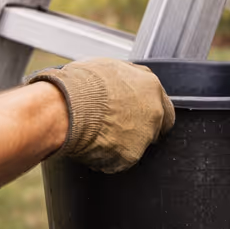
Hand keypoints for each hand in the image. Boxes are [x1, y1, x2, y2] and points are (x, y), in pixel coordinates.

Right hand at [27, 58, 175, 172]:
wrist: (68, 106)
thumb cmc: (81, 85)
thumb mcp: (107, 68)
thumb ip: (123, 79)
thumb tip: (118, 83)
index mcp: (150, 85)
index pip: (161, 103)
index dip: (146, 111)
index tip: (136, 115)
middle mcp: (154, 110)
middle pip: (157, 126)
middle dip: (142, 129)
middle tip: (119, 129)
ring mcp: (144, 134)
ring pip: (137, 144)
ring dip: (122, 143)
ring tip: (97, 136)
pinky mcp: (131, 155)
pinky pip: (120, 160)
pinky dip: (108, 158)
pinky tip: (92, 148)